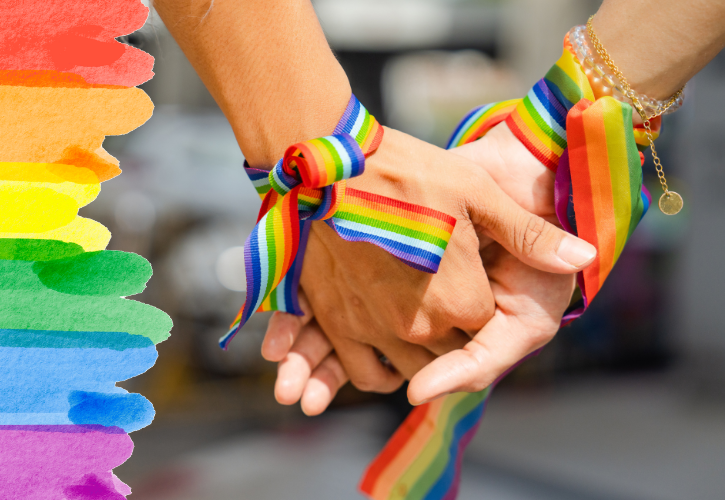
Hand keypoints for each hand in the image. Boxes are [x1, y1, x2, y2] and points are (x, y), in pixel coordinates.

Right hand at [260, 126, 592, 414]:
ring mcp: (372, 329)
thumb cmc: (406, 171)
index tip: (473, 268)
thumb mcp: (476, 193)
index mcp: (461, 300)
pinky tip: (383, 344)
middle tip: (443, 289)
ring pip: (408, 369)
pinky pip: (364, 371)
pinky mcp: (336, 323)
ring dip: (418, 357)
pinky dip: (377, 368)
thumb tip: (584, 258)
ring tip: (416, 323)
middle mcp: (418, 326)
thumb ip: (529, 235)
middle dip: (452, 331)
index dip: (483, 296)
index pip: (485, 323)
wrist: (325, 163)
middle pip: (449, 350)